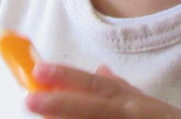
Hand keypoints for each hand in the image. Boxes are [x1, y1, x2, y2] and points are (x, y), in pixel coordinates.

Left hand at [26, 62, 180, 118]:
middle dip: (62, 103)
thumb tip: (99, 68)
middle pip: (95, 108)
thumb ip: (123, 90)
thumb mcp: (150, 106)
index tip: (39, 71)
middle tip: (30, 99)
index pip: (97, 86)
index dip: (69, 77)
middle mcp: (133, 117)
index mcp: (132, 104)